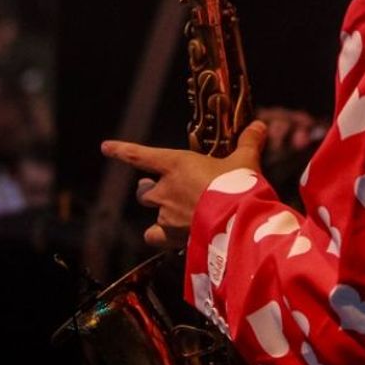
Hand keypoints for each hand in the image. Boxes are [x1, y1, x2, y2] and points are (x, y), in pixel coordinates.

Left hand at [102, 122, 267, 248]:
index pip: (140, 156)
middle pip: (144, 192)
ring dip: (158, 213)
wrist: (235, 221)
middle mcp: (164, 189)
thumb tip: (259, 126)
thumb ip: (248, 143)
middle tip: (155, 189)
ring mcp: (166, 214)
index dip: (122, 151)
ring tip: (171, 215)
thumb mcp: (245, 161)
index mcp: (176, 164)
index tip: (105, 147)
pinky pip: (154, 237)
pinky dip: (160, 238)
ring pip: (151, 213)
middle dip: (148, 191)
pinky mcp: (172, 236)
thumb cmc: (236, 186)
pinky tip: (170, 238)